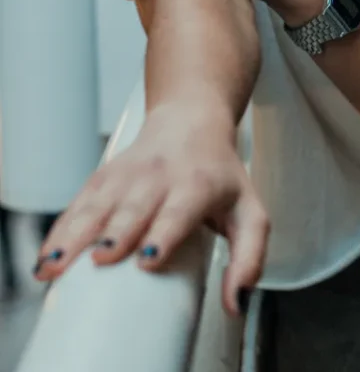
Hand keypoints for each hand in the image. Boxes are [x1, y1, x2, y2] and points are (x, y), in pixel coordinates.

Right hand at [34, 100, 268, 316]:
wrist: (192, 120)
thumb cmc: (220, 173)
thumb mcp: (249, 211)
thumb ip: (249, 257)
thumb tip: (237, 303)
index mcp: (197, 185)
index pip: (179, 210)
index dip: (163, 233)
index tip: (149, 257)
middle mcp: (159, 177)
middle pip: (133, 207)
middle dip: (116, 232)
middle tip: (102, 258)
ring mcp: (127, 175)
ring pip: (98, 205)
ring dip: (76, 233)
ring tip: (56, 263)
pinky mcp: (104, 177)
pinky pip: (78, 204)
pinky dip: (60, 229)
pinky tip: (47, 255)